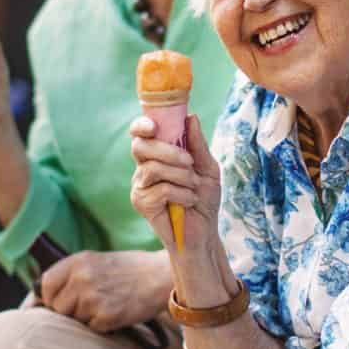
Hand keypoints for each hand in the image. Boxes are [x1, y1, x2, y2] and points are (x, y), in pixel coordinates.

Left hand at [38, 249, 171, 332]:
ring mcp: (92, 298)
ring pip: (73, 319)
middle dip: (69, 310)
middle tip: (90, 305)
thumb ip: (71, 275)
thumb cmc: (130, 269)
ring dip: (86, 318)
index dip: (50, 296)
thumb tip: (41, 297)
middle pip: (57, 306)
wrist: (161, 277)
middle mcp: (81, 278)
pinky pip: (92, 328)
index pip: (45, 284)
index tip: (57, 302)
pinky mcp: (105, 316)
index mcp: (78, 261)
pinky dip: (102, 326)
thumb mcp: (97, 262)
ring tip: (106, 305)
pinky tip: (116, 312)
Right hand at [129, 114, 220, 253]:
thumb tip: (191, 117)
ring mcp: (140, 185)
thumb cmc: (205, 198)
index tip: (154, 126)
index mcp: (157, 154)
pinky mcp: (142, 203)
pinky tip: (189, 200)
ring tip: (193, 185)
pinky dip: (181, 193)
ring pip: (152, 168)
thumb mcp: (208, 168)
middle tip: (189, 161)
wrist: (205, 231)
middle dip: (167, 150)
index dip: (141, 125)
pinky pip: (160, 189)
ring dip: (180, 175)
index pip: (140, 133)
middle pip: (141, 146)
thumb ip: (198, 145)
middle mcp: (144, 167)